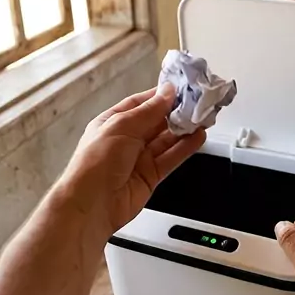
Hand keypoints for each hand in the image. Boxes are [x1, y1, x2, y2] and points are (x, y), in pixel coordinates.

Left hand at [57, 84, 204, 237]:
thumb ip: (148, 111)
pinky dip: (185, 148)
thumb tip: (167, 93)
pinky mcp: (150, 176)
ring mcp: (139, 158)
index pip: (140, 104)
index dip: (160, 96)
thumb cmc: (96, 163)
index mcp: (113, 122)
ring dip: (184, 129)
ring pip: (166, 140)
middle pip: (156, 121)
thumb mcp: (121, 127)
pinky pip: (171, 158)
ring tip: (202, 118)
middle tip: (197, 103)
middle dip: (175, 112)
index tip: (181, 89)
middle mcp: (126, 139)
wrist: (92, 205)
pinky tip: (198, 137)